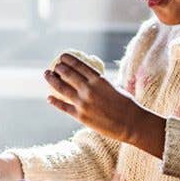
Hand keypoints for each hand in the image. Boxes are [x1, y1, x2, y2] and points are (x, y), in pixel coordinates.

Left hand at [45, 53, 163, 154]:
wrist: (132, 124)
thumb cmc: (126, 104)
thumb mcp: (114, 86)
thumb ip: (100, 82)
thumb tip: (90, 77)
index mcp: (98, 79)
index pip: (79, 65)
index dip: (68, 59)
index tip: (62, 57)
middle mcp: (89, 89)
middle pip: (67, 74)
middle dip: (58, 68)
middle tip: (54, 66)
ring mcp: (83, 102)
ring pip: (61, 88)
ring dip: (52, 79)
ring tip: (47, 74)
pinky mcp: (80, 116)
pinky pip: (63, 107)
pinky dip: (55, 101)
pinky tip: (49, 98)